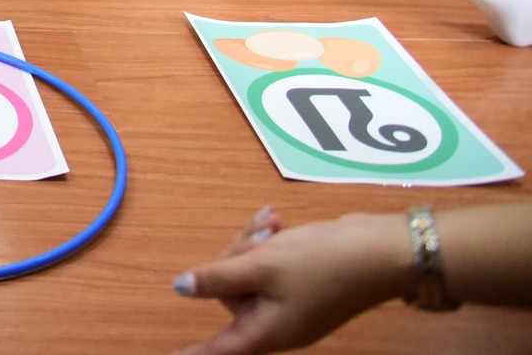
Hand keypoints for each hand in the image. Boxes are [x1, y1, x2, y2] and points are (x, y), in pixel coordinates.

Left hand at [167, 209, 409, 354]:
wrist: (381, 251)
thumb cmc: (321, 263)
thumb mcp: (262, 265)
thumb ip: (218, 278)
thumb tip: (180, 289)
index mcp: (266, 331)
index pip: (220, 348)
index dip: (195, 353)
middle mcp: (276, 323)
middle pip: (230, 292)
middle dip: (236, 256)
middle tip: (260, 236)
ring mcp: (290, 304)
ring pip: (248, 271)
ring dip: (254, 243)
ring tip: (274, 224)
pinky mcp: (301, 284)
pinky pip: (269, 264)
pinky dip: (269, 243)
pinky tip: (275, 220)